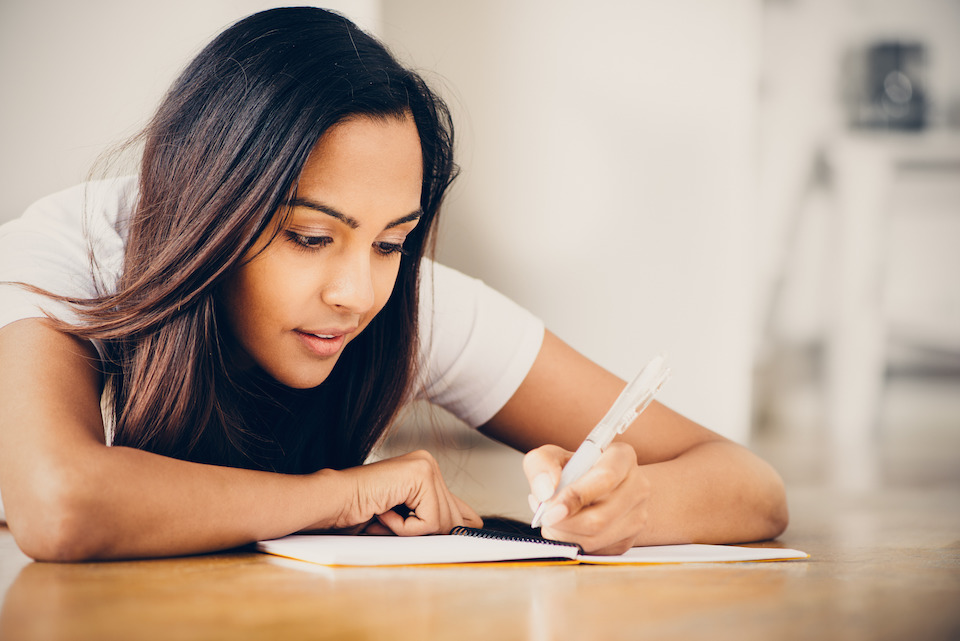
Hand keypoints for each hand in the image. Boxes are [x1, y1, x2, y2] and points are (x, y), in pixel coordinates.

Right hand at [322, 450, 481, 535]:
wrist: (332, 503)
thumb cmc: (360, 512)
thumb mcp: (405, 517)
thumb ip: (434, 517)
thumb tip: (474, 524)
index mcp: (426, 469)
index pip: (457, 507)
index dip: (454, 527)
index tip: (454, 535)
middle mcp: (428, 463)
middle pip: (452, 518)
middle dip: (423, 532)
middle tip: (391, 519)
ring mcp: (425, 466)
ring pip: (440, 523)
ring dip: (409, 530)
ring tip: (384, 513)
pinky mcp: (420, 475)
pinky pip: (428, 522)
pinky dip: (403, 528)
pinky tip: (383, 510)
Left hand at [523, 443, 650, 553]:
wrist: (592, 489)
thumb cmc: (571, 470)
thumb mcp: (551, 457)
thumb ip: (541, 465)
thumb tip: (546, 491)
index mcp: (622, 457)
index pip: (605, 478)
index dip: (576, 496)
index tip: (550, 507)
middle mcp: (638, 486)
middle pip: (600, 517)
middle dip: (564, 522)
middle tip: (545, 516)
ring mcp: (637, 515)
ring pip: (597, 537)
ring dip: (565, 534)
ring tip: (552, 520)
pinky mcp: (628, 539)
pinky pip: (596, 550)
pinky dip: (572, 544)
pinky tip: (565, 529)